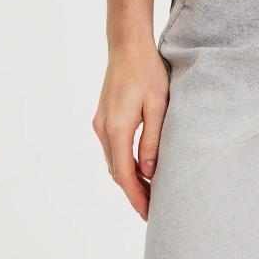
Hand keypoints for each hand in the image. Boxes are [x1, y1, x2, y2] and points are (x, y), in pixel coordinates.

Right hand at [92, 42, 170, 219]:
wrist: (128, 45)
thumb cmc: (147, 71)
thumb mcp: (157, 106)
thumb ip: (152, 140)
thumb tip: (149, 173)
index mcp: (117, 128)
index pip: (125, 175)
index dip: (136, 197)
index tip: (148, 214)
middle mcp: (103, 129)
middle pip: (117, 172)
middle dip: (133, 192)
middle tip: (153, 209)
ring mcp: (100, 123)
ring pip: (114, 161)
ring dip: (129, 178)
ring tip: (150, 192)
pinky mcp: (103, 117)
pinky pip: (113, 148)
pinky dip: (124, 162)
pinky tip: (139, 166)